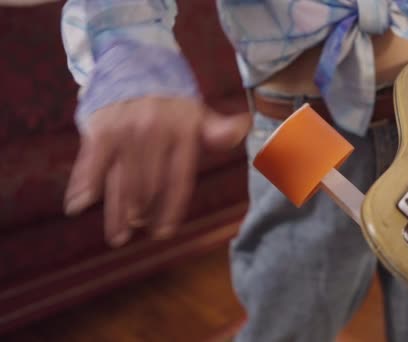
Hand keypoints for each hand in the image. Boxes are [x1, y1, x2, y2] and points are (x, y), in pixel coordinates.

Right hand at [64, 97, 250, 246]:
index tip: (164, 232)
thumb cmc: (172, 100)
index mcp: (183, 132)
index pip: (178, 180)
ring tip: (118, 235)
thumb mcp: (198, 113)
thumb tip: (245, 127)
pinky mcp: (101, 127)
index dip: (170, 210)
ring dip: (117, 212)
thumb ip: (218, 130)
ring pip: (121, 181)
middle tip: (138, 229)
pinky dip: (84, 184)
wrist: (136, 61)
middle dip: (143, 213)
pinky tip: (78, 205)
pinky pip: (92, 162)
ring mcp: (126, 130)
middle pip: (148, 187)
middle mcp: (155, 132)